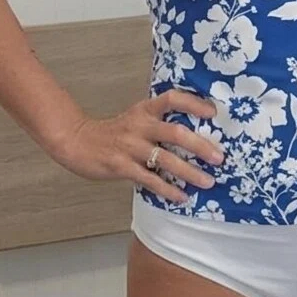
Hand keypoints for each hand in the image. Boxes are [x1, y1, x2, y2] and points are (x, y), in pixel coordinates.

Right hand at [52, 90, 223, 203]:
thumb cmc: (114, 132)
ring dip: (189, 172)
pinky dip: (168, 190)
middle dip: (200, 146)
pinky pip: (150, 179)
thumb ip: (159, 121)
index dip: (193, 103)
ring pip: (165, 159)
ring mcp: (130, 146)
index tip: (213, 112)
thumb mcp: (136, 117)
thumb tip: (195, 133)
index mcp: (145, 110)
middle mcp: (139, 125)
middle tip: (219, 157)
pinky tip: (182, 197)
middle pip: (175, 132)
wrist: (77, 142)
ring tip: (208, 181)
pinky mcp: (121, 166)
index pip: (171, 99)